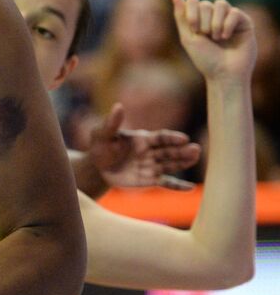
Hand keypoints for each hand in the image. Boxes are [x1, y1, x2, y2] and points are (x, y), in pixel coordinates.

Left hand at [85, 103, 200, 189]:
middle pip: (169, 151)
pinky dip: (177, 186)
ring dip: (183, 163)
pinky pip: (165, 183)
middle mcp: (151, 152)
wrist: (97, 167)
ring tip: (196, 159)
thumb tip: (118, 106)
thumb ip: (112, 123)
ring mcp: (151, 166)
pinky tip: (190, 188)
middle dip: (182, 151)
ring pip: (170, 165)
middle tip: (196, 149)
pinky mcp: (149, 180)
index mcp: (143, 139)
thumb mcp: (103, 134)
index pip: (161, 137)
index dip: (172, 138)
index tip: (184, 138)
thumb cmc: (101, 146)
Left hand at [174, 0, 255, 83]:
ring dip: (215, 22)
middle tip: (207, 36)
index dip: (191, 13)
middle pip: (206, 4)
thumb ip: (181, 17)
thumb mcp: (188, 37)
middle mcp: (214, 17)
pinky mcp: (244, 23)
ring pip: (221, 4)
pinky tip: (227, 36)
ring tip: (217, 38)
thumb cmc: (205, 59)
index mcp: (200, 19)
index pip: (193, 1)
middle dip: (203, 21)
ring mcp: (230, 19)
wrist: (224, 74)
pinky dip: (228, 24)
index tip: (194, 30)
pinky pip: (235, 12)